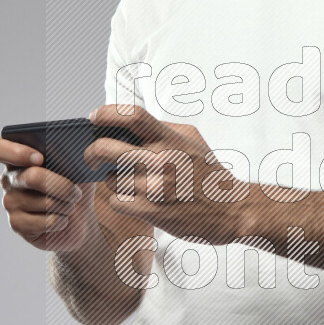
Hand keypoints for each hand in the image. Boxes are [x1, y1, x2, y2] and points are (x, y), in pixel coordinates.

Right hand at [0, 136, 96, 251]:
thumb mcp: (83, 167)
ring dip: (66, 205)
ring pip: (44, 202)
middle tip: (76, 192)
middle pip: (32, 177)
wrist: (79, 219)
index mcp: (18, 156)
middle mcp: (9, 178)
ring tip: (69, 205)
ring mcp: (10, 202)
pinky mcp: (16, 224)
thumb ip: (85, 154)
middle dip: (62, 185)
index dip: (14, 152)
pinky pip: (44, 222)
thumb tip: (94, 151)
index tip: (39, 158)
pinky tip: (61, 220)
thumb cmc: (77, 186)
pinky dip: (61, 221)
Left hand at [85, 104, 250, 245]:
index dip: (107, 113)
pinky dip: (120, 200)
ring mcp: (154, 187)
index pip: (132, 116)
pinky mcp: (150, 211)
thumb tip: (127, 122)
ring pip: (109, 178)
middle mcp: (160, 161)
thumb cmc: (209, 173)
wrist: (232, 210)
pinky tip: (136, 199)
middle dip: (91, 152)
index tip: (94, 117)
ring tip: (130, 182)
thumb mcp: (193, 141)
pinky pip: (116, 201)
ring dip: (113, 180)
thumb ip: (163, 129)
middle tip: (91, 157)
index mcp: (171, 139)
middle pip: (105, 148)